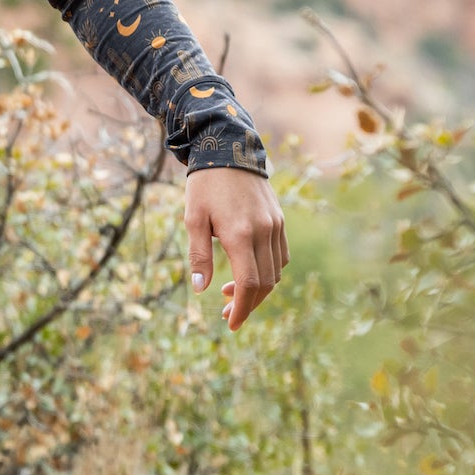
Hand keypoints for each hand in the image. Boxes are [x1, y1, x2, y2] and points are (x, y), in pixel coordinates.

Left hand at [186, 168, 289, 332]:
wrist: (229, 150)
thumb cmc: (205, 186)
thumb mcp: (193, 219)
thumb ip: (198, 255)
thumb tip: (201, 289)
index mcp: (240, 234)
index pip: (249, 283)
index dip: (243, 309)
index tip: (232, 325)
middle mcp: (263, 232)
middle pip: (265, 283)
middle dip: (248, 305)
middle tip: (228, 315)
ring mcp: (275, 226)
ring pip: (275, 272)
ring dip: (258, 290)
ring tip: (231, 295)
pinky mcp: (279, 220)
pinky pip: (281, 256)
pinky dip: (268, 272)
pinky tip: (249, 272)